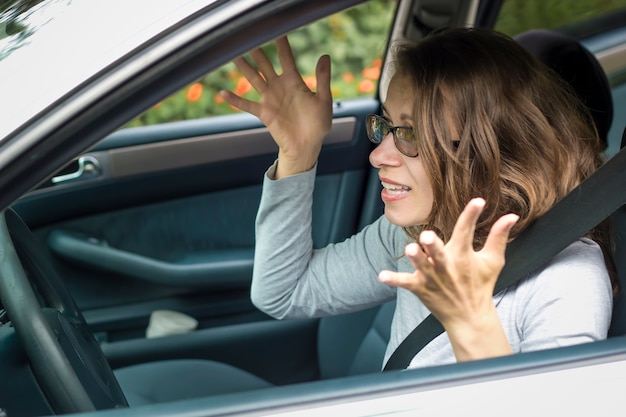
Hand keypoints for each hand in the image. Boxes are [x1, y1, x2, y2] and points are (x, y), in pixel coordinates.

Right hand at [220, 37, 332, 177]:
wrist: (307, 145)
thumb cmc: (318, 124)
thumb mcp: (324, 100)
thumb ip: (322, 79)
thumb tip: (324, 56)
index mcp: (295, 82)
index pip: (286, 58)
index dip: (281, 44)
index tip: (276, 30)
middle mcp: (280, 87)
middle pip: (265, 64)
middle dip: (257, 51)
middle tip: (248, 36)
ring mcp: (270, 99)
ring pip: (254, 79)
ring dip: (244, 68)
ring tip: (232, 55)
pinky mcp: (264, 113)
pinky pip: (247, 105)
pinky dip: (236, 100)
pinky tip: (224, 93)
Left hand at [379, 198, 518, 360]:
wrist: (469, 317)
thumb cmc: (480, 285)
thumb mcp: (493, 261)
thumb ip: (499, 237)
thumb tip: (512, 215)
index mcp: (463, 256)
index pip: (467, 232)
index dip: (472, 215)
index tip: (477, 201)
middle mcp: (446, 266)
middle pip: (439, 253)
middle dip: (433, 245)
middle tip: (428, 237)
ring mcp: (432, 278)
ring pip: (421, 266)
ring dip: (416, 259)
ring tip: (410, 250)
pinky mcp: (420, 288)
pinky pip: (405, 283)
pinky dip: (394, 280)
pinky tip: (382, 276)